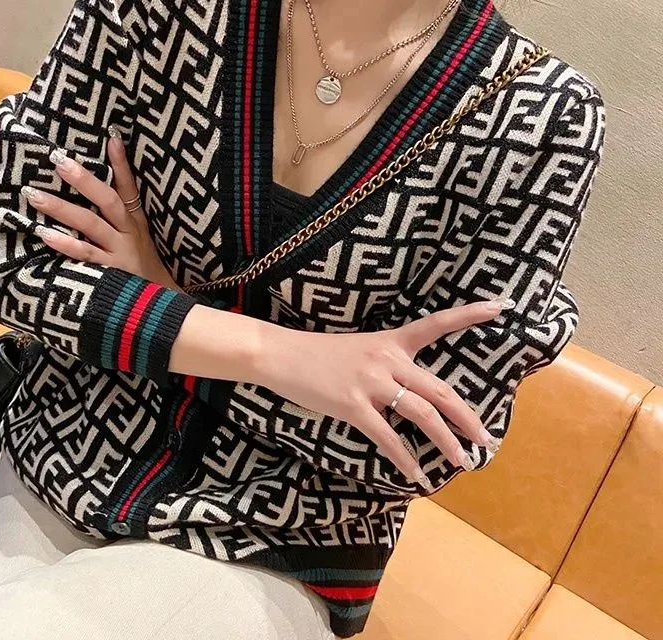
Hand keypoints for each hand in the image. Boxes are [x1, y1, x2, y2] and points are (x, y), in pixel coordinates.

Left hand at [22, 126, 178, 289]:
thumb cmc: (145, 278)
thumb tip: (94, 203)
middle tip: (57, 159)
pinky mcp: (111, 273)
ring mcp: (121, 253)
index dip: (122, 163)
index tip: (112, 135)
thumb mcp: (141, 246)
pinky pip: (85, 255)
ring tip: (34, 194)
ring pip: (90, 223)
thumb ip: (122, 225)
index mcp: (137, 225)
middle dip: (82, 178)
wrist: (162, 312)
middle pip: (107, 199)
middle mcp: (130, 234)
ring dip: (61, 207)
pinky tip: (44, 234)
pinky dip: (65, 244)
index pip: (130, 188)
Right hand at [260, 299, 511, 486]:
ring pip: (422, 414)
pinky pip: (387, 437)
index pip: (436, 324)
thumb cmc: (317, 354)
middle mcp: (387, 359)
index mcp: (391, 341)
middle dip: (467, 417)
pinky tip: (418, 475)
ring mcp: (370, 382)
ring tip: (462, 461)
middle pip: (439, 389)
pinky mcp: (352, 405)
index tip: (500, 305)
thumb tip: (408, 391)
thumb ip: (386, 365)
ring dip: (446, 442)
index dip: (469, 314)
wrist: (281, 354)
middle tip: (486, 439)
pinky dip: (406, 459)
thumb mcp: (359, 350)